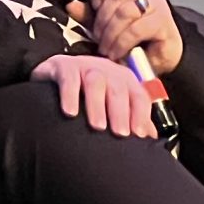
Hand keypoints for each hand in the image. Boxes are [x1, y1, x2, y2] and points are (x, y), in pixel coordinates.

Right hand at [33, 53, 160, 138]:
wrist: (53, 73)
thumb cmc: (84, 93)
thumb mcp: (109, 104)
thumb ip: (130, 118)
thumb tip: (151, 138)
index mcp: (124, 80)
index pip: (138, 96)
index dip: (141, 114)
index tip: (139, 135)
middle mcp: (107, 71)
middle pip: (119, 89)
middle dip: (121, 112)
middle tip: (120, 133)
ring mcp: (85, 66)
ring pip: (96, 82)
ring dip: (98, 105)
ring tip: (97, 126)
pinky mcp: (63, 66)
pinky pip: (68, 78)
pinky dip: (70, 95)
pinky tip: (70, 112)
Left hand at [69, 0, 183, 74]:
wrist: (157, 57)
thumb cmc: (131, 38)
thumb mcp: (104, 24)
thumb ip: (88, 14)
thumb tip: (71, 5)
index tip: (94, 8)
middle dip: (102, 18)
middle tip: (97, 36)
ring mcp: (159, 5)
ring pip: (126, 11)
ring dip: (110, 33)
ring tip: (105, 48)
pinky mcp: (163, 24)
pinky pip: (136, 29)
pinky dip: (121, 43)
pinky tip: (116, 52)